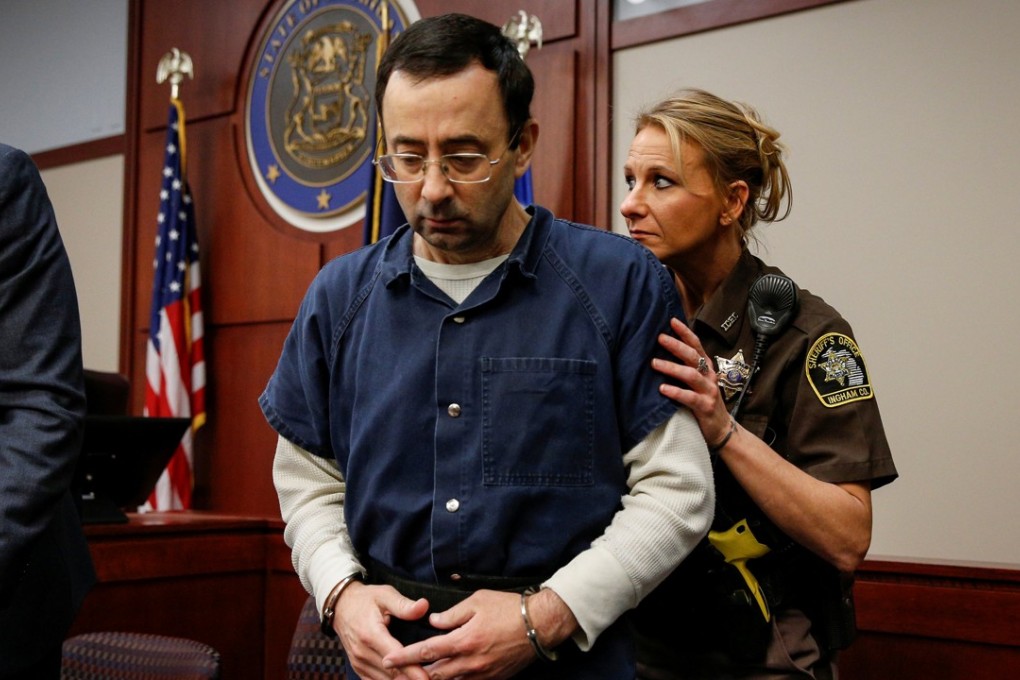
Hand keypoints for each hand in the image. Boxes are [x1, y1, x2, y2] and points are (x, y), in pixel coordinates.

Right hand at [332, 581, 430, 679]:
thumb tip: (424, 606)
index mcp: (371, 634)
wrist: (340, 606)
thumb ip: (404, 604)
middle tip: (433, 679)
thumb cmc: (366, 599)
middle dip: (411, 679)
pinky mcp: (359, 668)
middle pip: (391, 673)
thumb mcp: (385, 595)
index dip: (412, 670)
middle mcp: (362, 652)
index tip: (427, 678)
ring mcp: (359, 663)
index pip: (394, 657)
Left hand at [382, 589, 565, 679]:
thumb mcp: (477, 602)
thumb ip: (452, 614)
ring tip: (420, 675)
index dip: (405, 657)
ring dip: (434, 679)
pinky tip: (448, 674)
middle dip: (415, 674)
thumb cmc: (508, 608)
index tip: (388, 660)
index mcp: (463, 640)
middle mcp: (470, 662)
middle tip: (399, 673)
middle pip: (434, 674)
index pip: (426, 652)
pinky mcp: (493, 678)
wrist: (539, 625)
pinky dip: (455, 679)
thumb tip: (433, 622)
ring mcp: (482, 673)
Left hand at [653, 317, 732, 445]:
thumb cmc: (704, 402)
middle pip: (693, 356)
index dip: (685, 332)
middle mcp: (709, 376)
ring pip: (691, 375)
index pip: (697, 345)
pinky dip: (675, 392)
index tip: (672, 321)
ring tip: (654, 363)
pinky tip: (662, 389)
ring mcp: (709, 391)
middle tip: (660, 338)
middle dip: (676, 345)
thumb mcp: (697, 383)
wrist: (722, 429)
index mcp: (707, 368)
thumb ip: (686, 368)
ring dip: (671, 367)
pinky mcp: (705, 407)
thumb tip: (661, 353)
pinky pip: (689, 397)